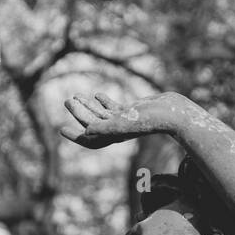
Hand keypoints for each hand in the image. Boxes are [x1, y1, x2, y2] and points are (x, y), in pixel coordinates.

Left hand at [57, 91, 183, 148]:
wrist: (173, 113)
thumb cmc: (151, 120)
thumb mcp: (126, 122)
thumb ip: (105, 128)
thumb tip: (86, 131)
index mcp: (114, 136)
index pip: (90, 139)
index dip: (75, 136)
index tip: (60, 129)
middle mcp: (118, 130)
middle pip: (92, 123)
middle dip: (78, 113)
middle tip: (66, 101)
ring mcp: (125, 120)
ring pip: (101, 114)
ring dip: (88, 106)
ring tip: (75, 96)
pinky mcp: (132, 111)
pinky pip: (114, 108)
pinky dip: (104, 102)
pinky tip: (97, 94)